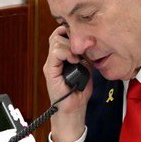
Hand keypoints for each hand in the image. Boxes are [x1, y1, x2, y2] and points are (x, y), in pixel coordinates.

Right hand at [44, 25, 92, 141]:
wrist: (73, 109)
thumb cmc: (79, 92)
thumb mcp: (86, 69)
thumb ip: (85, 57)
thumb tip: (90, 46)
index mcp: (60, 58)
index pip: (60, 36)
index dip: (70, 33)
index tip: (83, 38)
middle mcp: (53, 60)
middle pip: (56, 35)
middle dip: (71, 37)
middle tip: (83, 47)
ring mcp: (51, 64)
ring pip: (56, 41)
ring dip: (70, 47)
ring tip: (78, 58)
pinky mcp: (50, 70)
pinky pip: (55, 53)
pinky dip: (66, 53)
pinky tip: (74, 61)